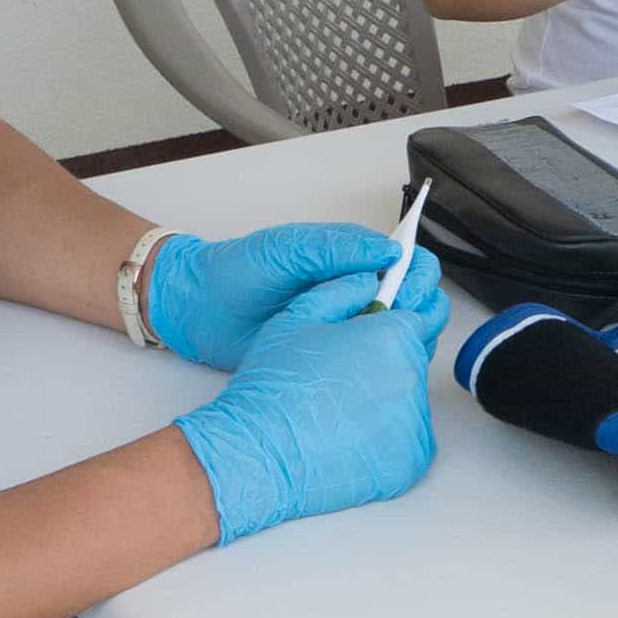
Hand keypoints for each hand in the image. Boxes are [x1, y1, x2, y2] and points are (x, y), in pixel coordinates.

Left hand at [142, 223, 437, 369]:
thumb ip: (337, 249)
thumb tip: (390, 252)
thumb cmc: (237, 271)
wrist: (199, 311)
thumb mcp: (287, 250)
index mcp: (348, 257)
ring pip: (396, 331)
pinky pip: (369, 359)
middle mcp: (353, 290)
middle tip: (403, 319)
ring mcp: (344, 324)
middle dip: (418, 306)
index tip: (413, 288)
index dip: (418, 272)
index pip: (404, 259)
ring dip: (405, 337)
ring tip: (395, 344)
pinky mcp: (331, 355)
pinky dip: (382, 362)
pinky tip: (380, 368)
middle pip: (409, 297)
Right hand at [173, 272, 448, 543]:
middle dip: (391, 353)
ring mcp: (416, 423)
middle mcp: (414, 377)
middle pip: (417, 355)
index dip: (402, 311)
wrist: (260, 454)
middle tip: (349, 367)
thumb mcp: (299, 315)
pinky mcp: (412, 460)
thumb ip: (344, 289)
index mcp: (393, 334)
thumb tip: (371, 281)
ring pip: (410, 398)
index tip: (388, 319)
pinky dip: (387, 436)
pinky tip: (348, 433)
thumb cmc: (274, 387)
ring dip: (387, 395)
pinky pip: (408, 438)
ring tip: (340, 405)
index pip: (424, 311)